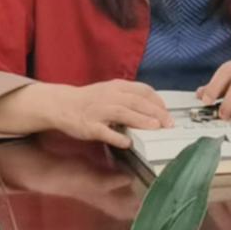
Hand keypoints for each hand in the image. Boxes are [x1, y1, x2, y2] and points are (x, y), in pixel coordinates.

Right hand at [49, 80, 173, 148]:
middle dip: (155, 112)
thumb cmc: (90, 100)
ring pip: (123, 113)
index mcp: (117, 87)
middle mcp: (109, 96)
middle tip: (168, 123)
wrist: (62, 104)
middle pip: (136, 101)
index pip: (142, 90)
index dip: (157, 101)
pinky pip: (105, 132)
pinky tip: (128, 142)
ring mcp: (99, 111)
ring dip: (141, 120)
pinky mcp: (90, 126)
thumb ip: (129, 97)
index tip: (167, 112)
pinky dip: (117, 137)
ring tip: (155, 127)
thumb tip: (152, 107)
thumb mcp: (111, 91)